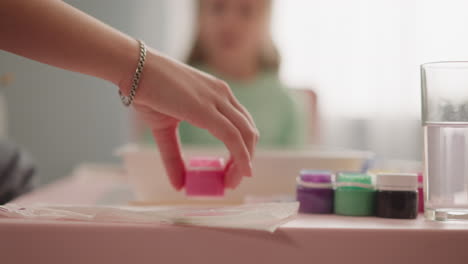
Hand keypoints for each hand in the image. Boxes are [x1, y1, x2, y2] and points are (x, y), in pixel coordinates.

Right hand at [120, 48, 258, 189]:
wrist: (134, 68)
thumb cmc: (148, 92)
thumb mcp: (164, 129)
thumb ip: (173, 156)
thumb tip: (178, 185)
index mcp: (217, 94)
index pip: (241, 124)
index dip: (243, 149)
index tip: (233, 170)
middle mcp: (223, 94)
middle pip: (249, 131)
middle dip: (246, 158)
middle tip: (233, 181)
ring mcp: (217, 99)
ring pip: (246, 134)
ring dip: (244, 162)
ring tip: (232, 182)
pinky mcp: (206, 108)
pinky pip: (232, 136)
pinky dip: (240, 156)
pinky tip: (238, 172)